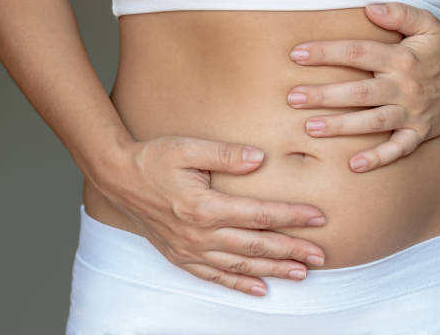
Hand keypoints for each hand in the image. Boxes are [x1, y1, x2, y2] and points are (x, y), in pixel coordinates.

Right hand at [97, 136, 326, 296]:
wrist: (119, 178)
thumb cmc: (154, 159)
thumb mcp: (189, 149)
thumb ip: (226, 155)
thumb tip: (260, 158)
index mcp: (205, 206)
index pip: (259, 215)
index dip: (291, 217)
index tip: (317, 218)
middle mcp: (199, 234)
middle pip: (255, 247)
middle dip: (291, 251)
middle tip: (320, 256)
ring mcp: (189, 249)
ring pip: (240, 267)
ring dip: (272, 271)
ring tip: (301, 274)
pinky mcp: (180, 256)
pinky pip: (214, 277)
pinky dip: (238, 285)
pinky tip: (259, 290)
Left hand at [286, 2, 439, 172]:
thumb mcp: (427, 23)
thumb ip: (399, 13)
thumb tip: (368, 8)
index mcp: (401, 58)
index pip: (357, 53)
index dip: (326, 53)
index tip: (297, 54)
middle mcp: (404, 87)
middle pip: (359, 92)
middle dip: (324, 96)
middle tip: (293, 98)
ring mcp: (412, 113)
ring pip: (372, 122)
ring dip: (341, 127)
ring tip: (310, 130)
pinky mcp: (419, 133)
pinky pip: (398, 149)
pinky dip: (378, 158)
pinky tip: (354, 166)